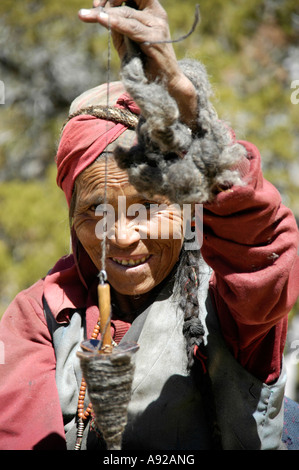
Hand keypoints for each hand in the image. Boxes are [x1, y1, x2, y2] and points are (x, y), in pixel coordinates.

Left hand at [78, 0, 197, 127]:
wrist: (165, 85)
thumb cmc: (145, 65)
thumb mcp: (127, 42)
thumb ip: (117, 27)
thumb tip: (100, 13)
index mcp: (151, 12)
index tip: (95, 4)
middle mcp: (156, 15)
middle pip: (126, 2)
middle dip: (105, 5)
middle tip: (85, 13)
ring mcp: (157, 26)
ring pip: (127, 13)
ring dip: (105, 14)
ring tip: (86, 15)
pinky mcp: (154, 39)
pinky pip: (131, 27)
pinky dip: (116, 23)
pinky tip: (102, 19)